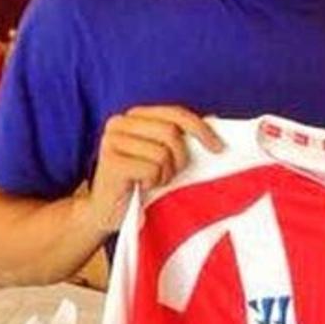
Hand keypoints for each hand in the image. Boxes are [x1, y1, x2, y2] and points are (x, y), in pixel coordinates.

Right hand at [87, 105, 222, 232]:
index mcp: (135, 115)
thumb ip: (181, 134)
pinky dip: (152, 182)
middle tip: (171, 174)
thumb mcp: (164, 154)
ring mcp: (111, 140)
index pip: (176, 113)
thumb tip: (214, 118)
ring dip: (164, 173)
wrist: (107, 212)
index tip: (217, 148)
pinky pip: (150, 169)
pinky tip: (140, 186)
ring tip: (151, 181)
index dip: (200, 129)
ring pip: (162, 153)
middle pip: (171, 132)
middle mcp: (120, 122)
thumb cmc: (140, 181)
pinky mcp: (110, 161)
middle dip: (180, 158)